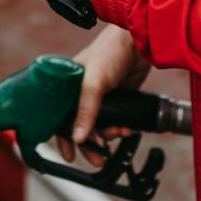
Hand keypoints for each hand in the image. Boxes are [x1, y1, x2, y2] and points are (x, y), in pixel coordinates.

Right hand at [56, 24, 149, 165]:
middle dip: (90, 144)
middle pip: (81, 126)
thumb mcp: (94, 82)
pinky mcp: (120, 98)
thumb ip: (86, 110)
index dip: (63, 137)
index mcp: (68, 85)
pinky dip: (120, 128)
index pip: (60, 117)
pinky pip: (116, 120)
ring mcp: (102, 96)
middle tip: (99, 159)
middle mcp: (83, 92)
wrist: (140, 41)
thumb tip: (79, 139)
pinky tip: (127, 129)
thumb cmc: (111, 51)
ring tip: (117, 135)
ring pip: (101, 126)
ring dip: (108, 136)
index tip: (69, 156)